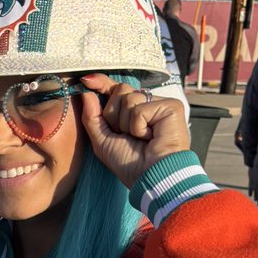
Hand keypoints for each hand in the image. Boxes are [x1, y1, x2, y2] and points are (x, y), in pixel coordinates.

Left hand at [79, 74, 190, 189]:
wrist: (151, 176)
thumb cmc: (130, 164)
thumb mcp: (102, 141)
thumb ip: (92, 117)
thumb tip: (86, 92)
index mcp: (132, 111)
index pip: (115, 90)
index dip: (102, 84)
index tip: (87, 81)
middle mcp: (147, 105)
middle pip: (120, 91)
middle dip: (114, 115)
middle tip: (126, 135)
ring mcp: (159, 104)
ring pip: (129, 98)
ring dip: (127, 124)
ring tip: (140, 138)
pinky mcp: (171, 106)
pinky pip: (140, 109)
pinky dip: (139, 127)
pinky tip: (150, 137)